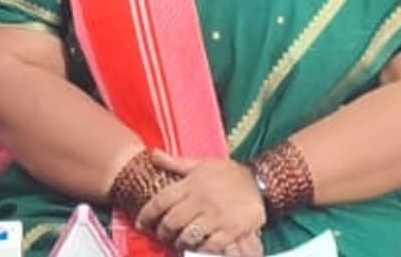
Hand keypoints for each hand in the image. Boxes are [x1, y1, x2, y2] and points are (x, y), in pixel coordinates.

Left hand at [135, 151, 265, 253]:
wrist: (260, 182)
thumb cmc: (228, 173)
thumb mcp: (201, 165)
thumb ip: (175, 164)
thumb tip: (152, 154)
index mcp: (191, 185)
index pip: (161, 201)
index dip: (147, 215)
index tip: (141, 223)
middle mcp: (201, 201)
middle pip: (172, 222)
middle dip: (162, 232)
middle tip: (161, 235)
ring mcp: (216, 217)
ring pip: (188, 235)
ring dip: (180, 241)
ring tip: (178, 240)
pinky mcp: (231, 230)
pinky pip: (210, 244)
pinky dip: (202, 247)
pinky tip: (199, 244)